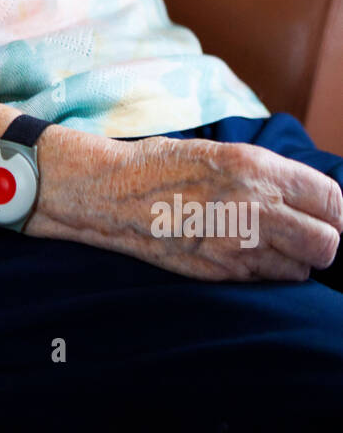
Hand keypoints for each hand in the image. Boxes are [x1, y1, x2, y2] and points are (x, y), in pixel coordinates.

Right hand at [34, 131, 342, 281]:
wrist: (111, 192)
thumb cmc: (165, 165)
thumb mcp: (224, 152)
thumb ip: (270, 174)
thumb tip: (311, 195)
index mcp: (257, 168)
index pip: (331, 200)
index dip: (334, 211)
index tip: (326, 214)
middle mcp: (253, 206)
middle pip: (328, 242)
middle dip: (324, 240)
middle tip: (307, 234)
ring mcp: (236, 244)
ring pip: (302, 268)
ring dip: (296, 259)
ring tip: (271, 243)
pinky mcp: (219, 271)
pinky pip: (266, 280)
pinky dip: (266, 271)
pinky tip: (243, 252)